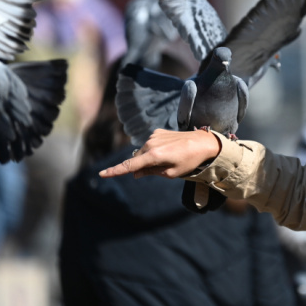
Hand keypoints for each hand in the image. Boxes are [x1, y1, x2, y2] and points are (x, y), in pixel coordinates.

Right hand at [99, 129, 221, 178]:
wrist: (203, 142)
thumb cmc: (189, 161)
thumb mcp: (171, 172)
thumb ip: (151, 172)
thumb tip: (136, 173)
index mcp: (154, 155)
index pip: (130, 165)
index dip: (115, 171)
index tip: (102, 174)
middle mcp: (151, 143)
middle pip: (138, 160)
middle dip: (143, 167)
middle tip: (163, 169)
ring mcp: (154, 136)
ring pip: (144, 152)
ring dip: (150, 158)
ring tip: (171, 158)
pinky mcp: (158, 132)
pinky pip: (151, 145)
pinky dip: (155, 150)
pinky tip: (170, 150)